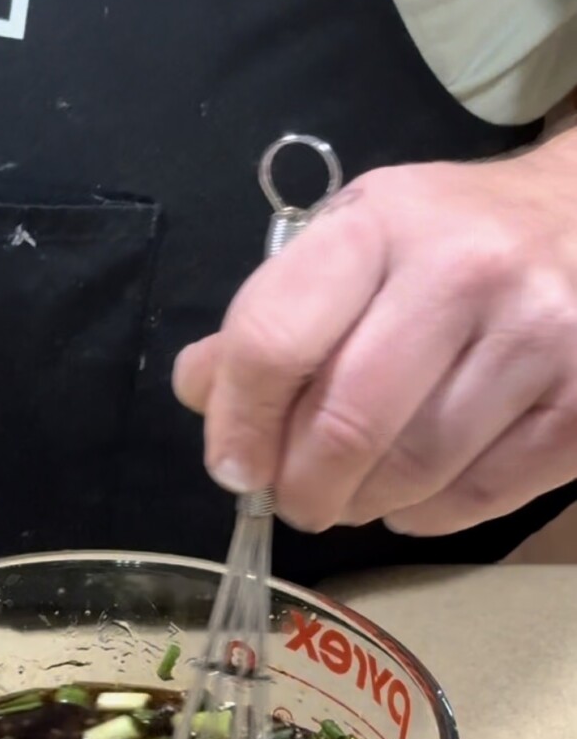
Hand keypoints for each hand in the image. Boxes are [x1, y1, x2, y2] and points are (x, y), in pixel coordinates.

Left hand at [173, 135, 576, 535]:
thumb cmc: (451, 236)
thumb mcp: (355, 239)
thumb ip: (274, 313)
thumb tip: (201, 392)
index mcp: (381, 223)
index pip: (276, 340)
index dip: (239, 421)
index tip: (233, 465)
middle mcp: (465, 272)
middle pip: (346, 424)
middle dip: (300, 486)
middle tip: (293, 499)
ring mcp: (537, 338)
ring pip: (413, 471)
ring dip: (361, 505)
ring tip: (350, 495)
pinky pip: (479, 496)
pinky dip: (427, 515)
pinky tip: (413, 495)